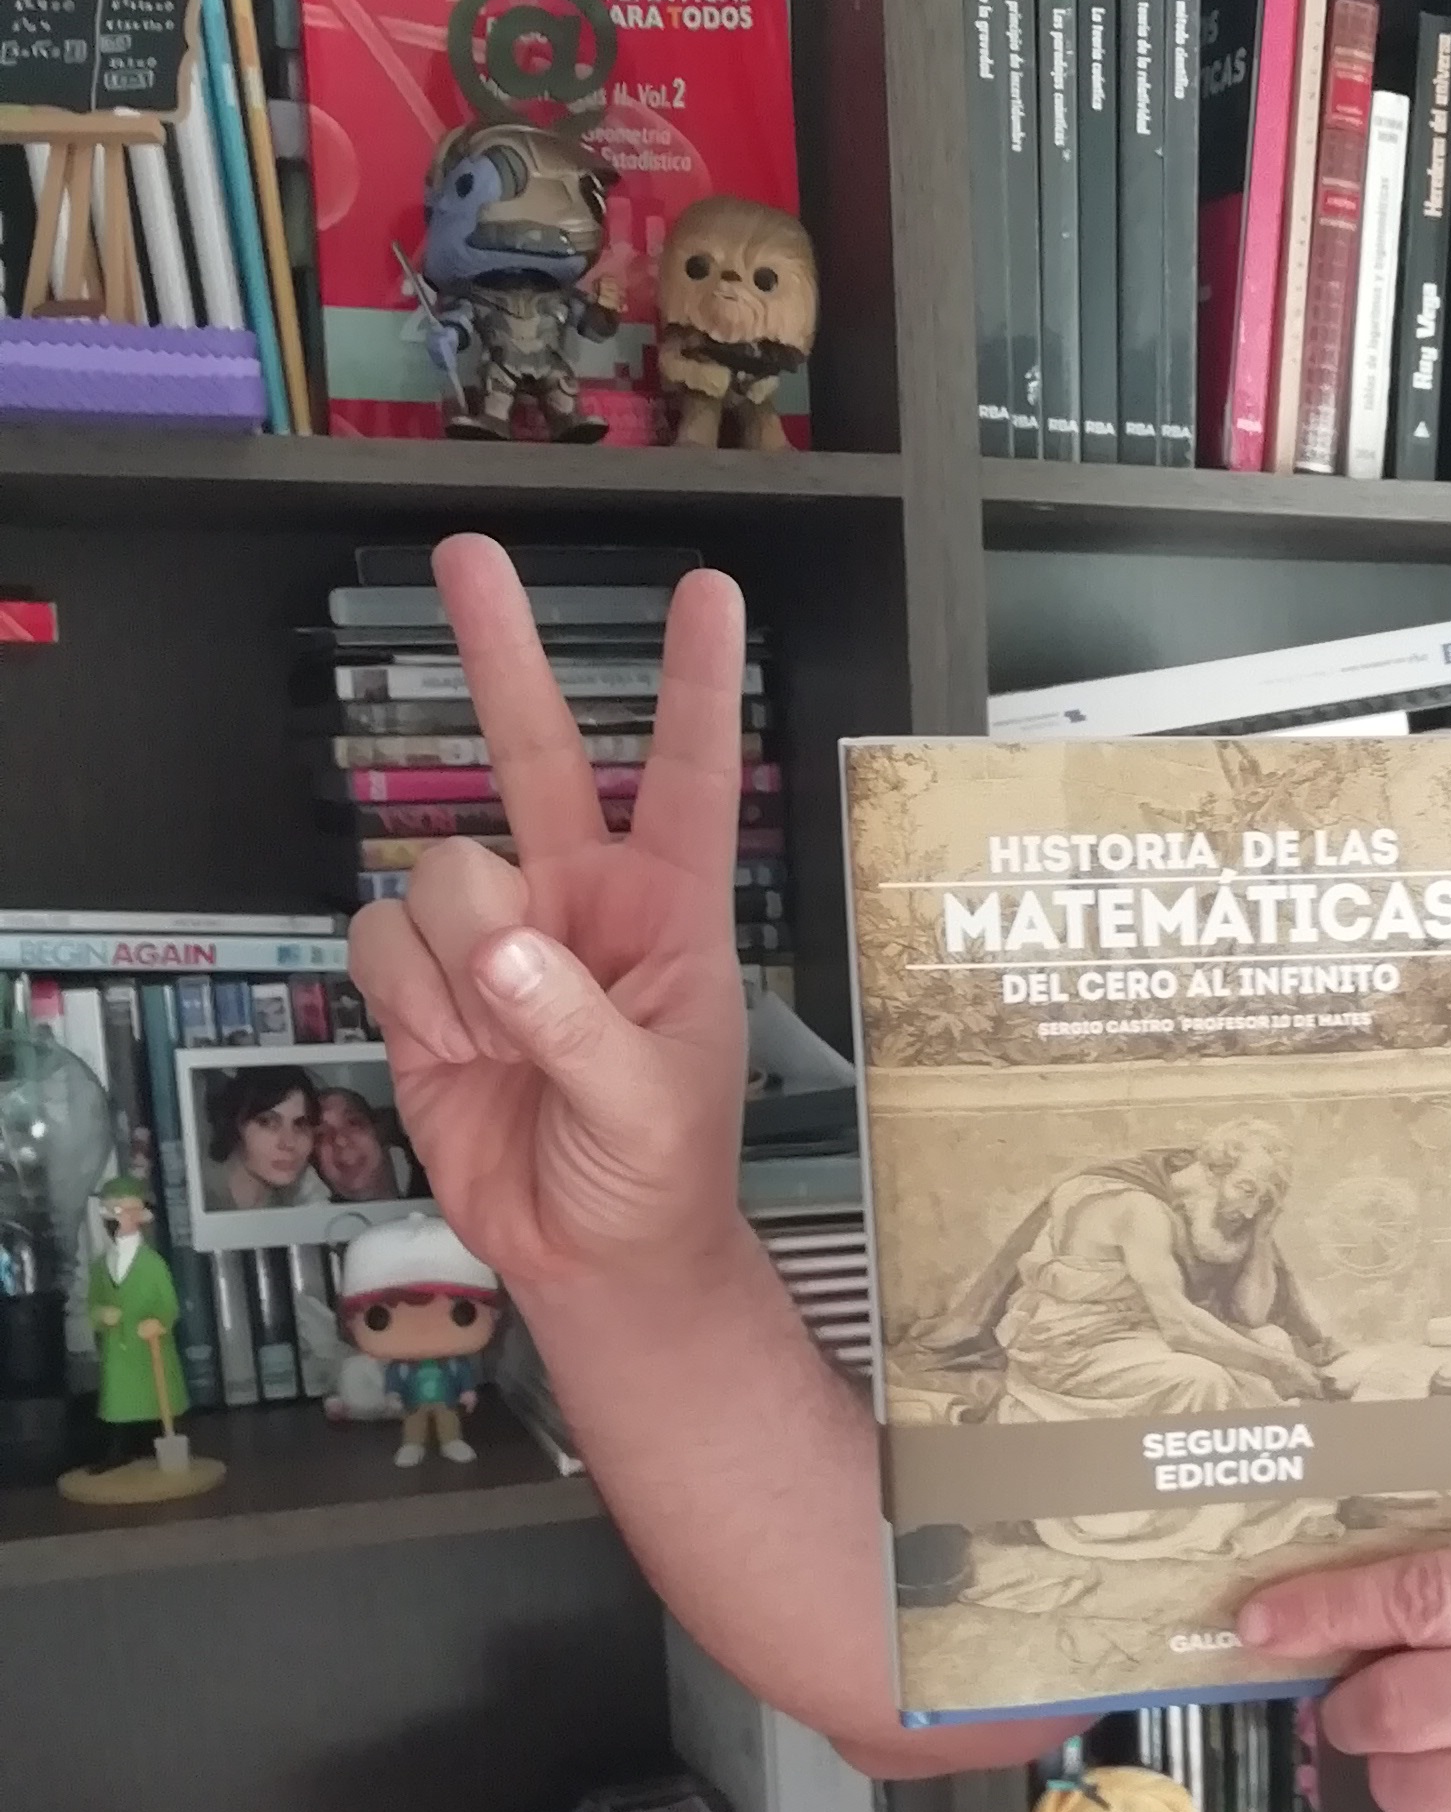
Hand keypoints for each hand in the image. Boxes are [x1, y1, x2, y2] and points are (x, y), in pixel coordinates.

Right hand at [344, 534, 752, 1301]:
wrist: (591, 1258)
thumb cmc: (657, 1176)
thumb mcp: (647, 1107)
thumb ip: (574, 1025)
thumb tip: (501, 949)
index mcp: (668, 912)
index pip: (687, 776)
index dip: (694, 683)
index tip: (708, 591)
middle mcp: (579, 901)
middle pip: (534, 752)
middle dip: (500, 652)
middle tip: (466, 553)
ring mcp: (497, 939)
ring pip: (438, 871)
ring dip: (456, 960)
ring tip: (503, 1041)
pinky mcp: (427, 985)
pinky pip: (381, 940)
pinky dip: (408, 1000)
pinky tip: (452, 1049)